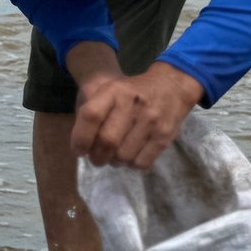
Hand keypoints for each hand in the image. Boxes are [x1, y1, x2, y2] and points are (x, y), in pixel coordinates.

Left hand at [69, 50, 203, 169]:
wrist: (171, 86)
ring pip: (123, 156)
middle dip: (96, 156)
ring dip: (114, 161)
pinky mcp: (164, 136)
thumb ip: (91, 113)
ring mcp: (151, 121)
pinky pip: (140, 163)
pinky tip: (130, 155)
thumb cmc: (131, 92)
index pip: (91, 116)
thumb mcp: (108, 90)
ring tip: (114, 155)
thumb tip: (80, 146)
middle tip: (96, 158)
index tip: (78, 150)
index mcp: (114, 91)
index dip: (80, 138)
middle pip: (107, 141)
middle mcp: (133, 105)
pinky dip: (130, 164)